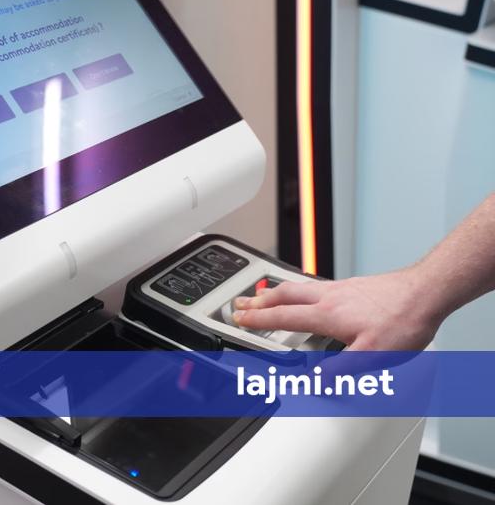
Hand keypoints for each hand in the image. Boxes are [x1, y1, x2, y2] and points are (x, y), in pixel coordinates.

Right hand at [231, 268, 444, 350]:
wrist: (425, 292)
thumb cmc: (402, 320)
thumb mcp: (372, 356)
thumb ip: (340, 369)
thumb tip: (314, 380)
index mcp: (327, 314)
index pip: (283, 317)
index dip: (258, 320)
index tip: (240, 319)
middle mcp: (329, 297)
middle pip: (283, 295)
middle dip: (258, 300)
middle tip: (241, 303)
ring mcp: (340, 289)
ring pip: (298, 287)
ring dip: (275, 292)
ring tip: (263, 295)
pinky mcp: (353, 286)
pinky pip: (316, 285)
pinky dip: (299, 289)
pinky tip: (306, 294)